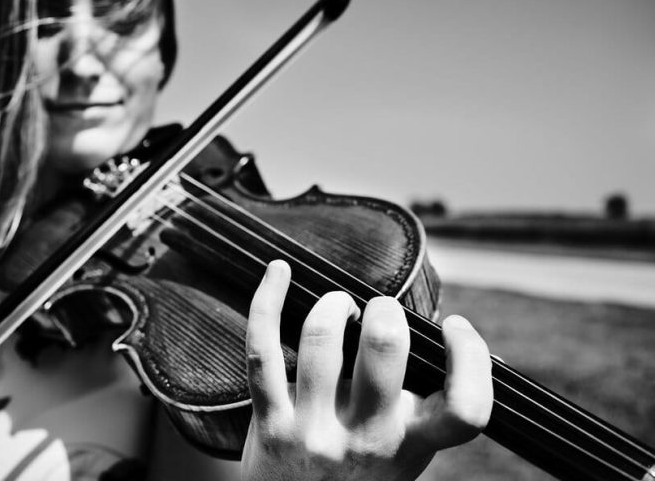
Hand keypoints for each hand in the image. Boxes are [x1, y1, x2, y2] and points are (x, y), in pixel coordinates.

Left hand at [241, 260, 492, 480]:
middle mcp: (368, 438)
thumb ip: (421, 403)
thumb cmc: (361, 469)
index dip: (471, 355)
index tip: (452, 326)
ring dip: (332, 303)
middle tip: (379, 311)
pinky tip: (279, 271)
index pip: (467, 408)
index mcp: (413, 443)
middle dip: (384, 308)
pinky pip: (261, 350)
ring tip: (339, 307)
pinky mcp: (270, 421)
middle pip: (383, 346)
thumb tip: (456, 338)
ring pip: (321, 338)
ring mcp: (314, 430)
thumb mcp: (405, 449)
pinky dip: (267, 300)